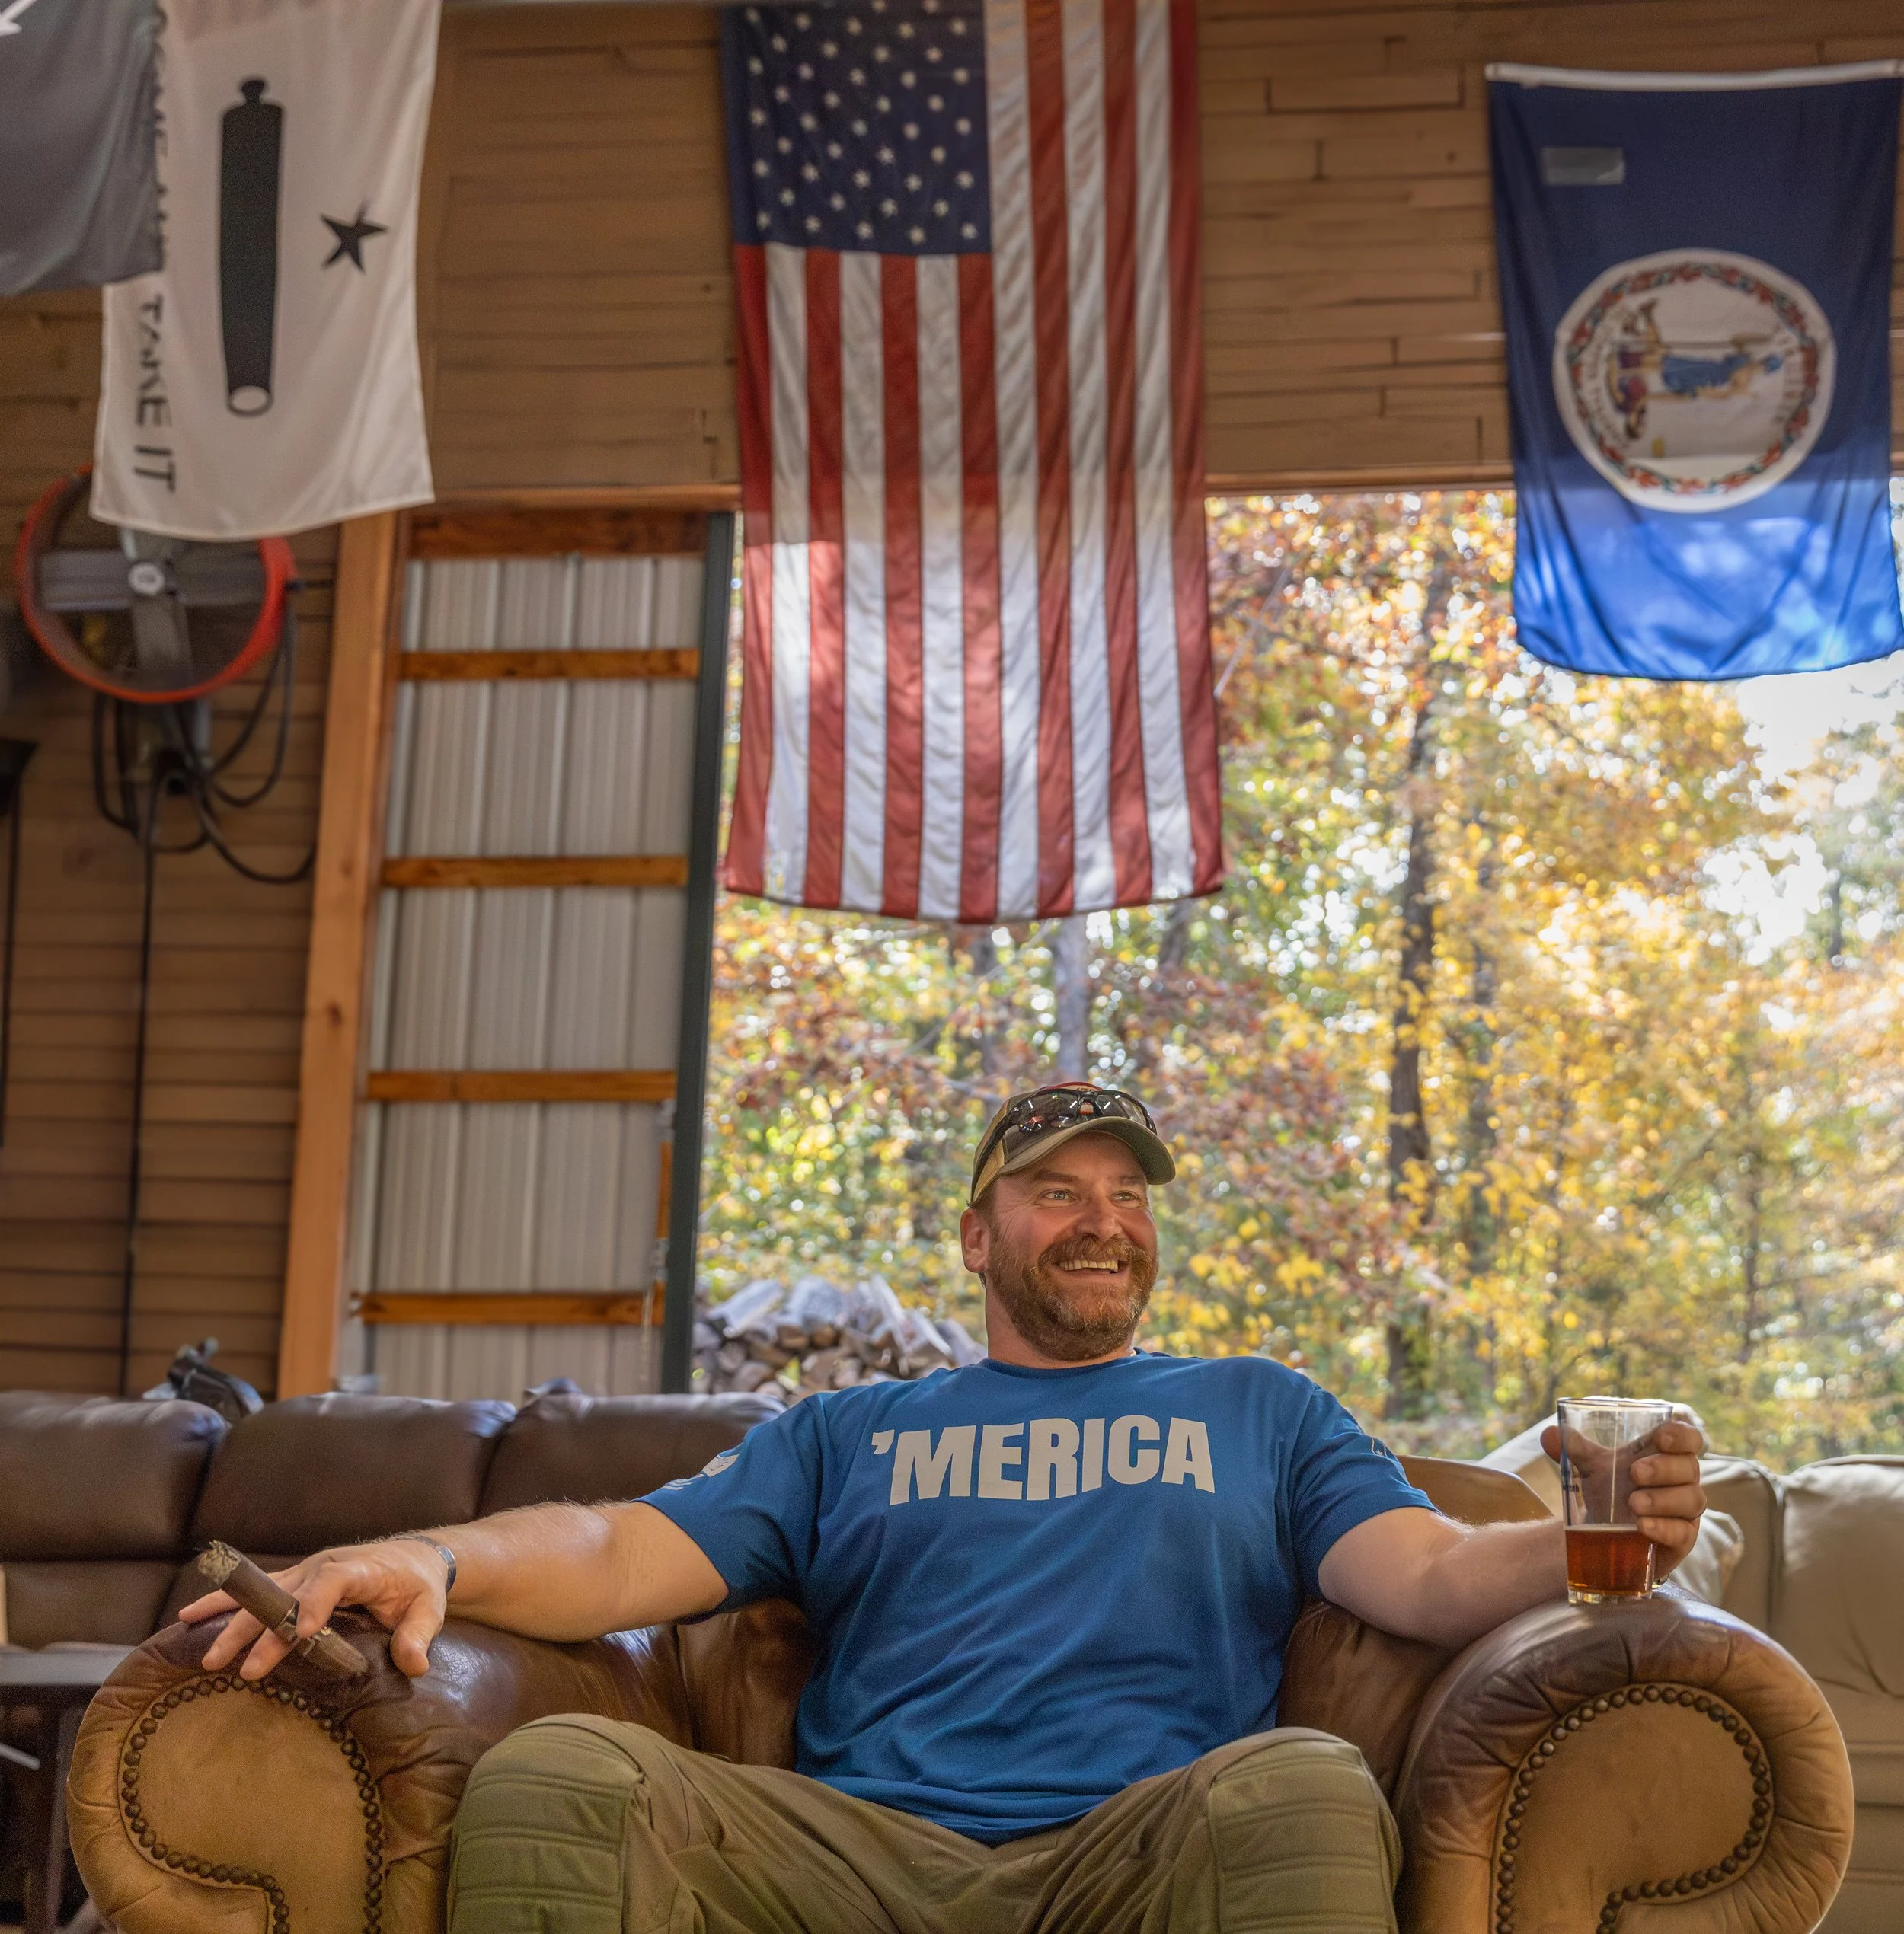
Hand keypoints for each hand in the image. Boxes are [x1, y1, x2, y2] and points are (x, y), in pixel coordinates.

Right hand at [179, 1539, 449, 1680]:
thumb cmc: (419, 1585)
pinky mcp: (293, 1580)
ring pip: (262, 1595)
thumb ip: (419, 1634)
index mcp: (360, 1569)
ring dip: (232, 1622)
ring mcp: (305, 1571)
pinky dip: (221, 1602)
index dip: (316, 1604)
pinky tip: (188, 1618)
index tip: (301, 1633)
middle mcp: (325, 1565)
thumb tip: (414, 1664)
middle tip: (244, 1667)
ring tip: (204, 1652)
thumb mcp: (429, 1608)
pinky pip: (254, 1590)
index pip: (334, 1582)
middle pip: (288, 1596)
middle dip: (264, 1631)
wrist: (414, 1558)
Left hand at [1541, 1413, 1707, 1578]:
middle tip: (1634, 1472)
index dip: (1681, 1435)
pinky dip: (1664, 1528)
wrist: (1606, 1535)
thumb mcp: (1591, 1468)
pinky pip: (1684, 1533)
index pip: (1689, 1439)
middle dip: (1664, 1468)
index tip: (1660, 1437)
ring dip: (1662, 1499)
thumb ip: (1573, 1449)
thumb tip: (1549, 1434)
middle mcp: (1682, 1481)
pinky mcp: (1683, 1539)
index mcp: (1666, 1455)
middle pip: (1690, 1468)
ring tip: (1633, 1503)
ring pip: (1691, 1499)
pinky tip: (1643, 1526)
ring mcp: (1684, 1511)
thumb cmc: (1610, 1491)